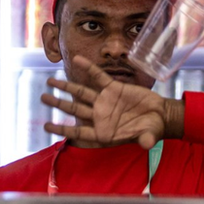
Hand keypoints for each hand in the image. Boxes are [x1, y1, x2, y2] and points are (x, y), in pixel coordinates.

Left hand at [42, 56, 183, 148]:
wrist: (161, 115)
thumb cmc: (152, 129)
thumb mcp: (149, 135)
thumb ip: (144, 139)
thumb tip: (145, 144)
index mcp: (103, 131)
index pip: (78, 131)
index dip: (62, 129)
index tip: (46, 127)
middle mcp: (100, 116)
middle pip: (74, 109)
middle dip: (58, 104)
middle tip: (43, 97)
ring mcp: (105, 101)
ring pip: (81, 92)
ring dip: (66, 86)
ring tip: (50, 81)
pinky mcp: (113, 88)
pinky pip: (98, 76)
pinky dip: (88, 68)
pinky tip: (77, 59)